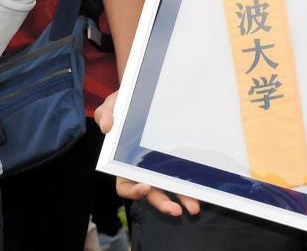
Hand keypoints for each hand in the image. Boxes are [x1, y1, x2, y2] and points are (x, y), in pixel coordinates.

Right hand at [94, 90, 200, 217]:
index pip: (125, 186)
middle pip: (151, 193)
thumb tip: (106, 126)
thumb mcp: (111, 106)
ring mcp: (160, 166)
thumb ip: (105, 114)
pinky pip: (182, 174)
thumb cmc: (123, 105)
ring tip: (193, 207)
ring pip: (169, 189)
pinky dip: (191, 182)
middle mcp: (142, 170)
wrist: (143, 96)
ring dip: (181, 199)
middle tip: (176, 210)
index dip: (133, 191)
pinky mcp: (174, 158)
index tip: (145, 187)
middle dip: (163, 203)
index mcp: (123, 163)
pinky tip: (201, 186)